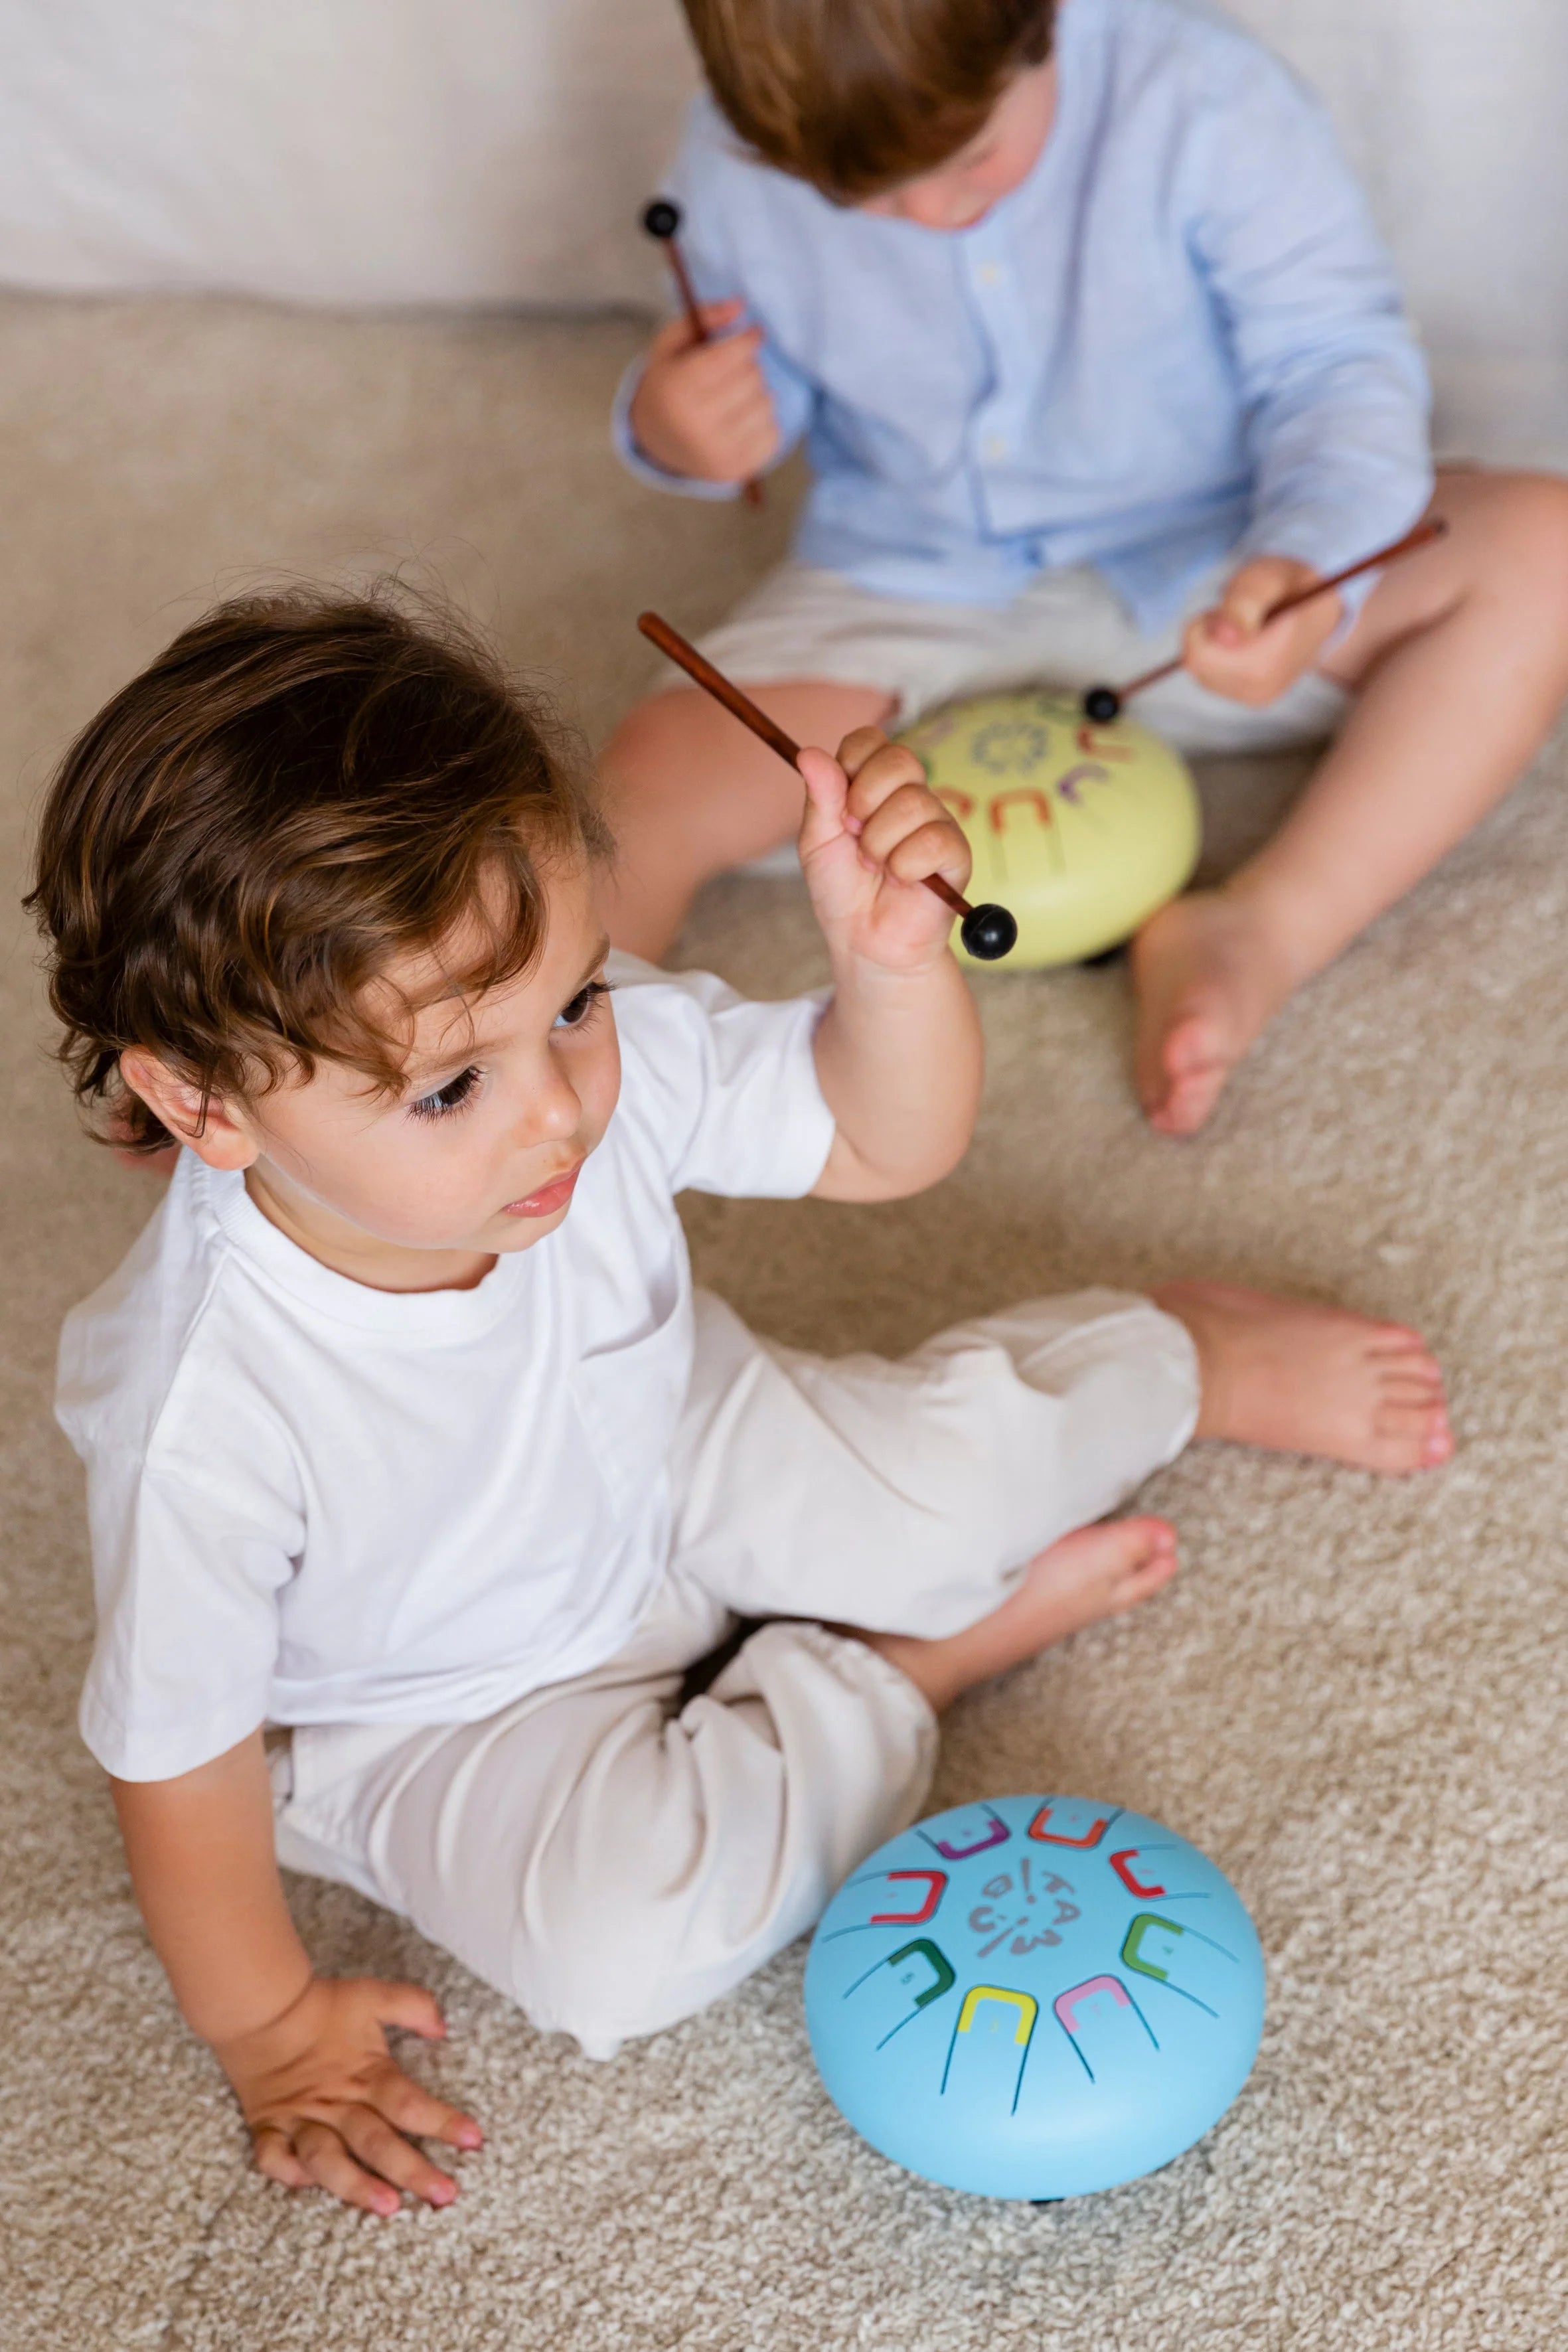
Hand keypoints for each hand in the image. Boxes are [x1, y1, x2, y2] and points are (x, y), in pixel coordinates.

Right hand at [213, 1974, 481, 2215]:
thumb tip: (443, 2026)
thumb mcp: (374, 1995)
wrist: (261, 2005)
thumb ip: (413, 2005)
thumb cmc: (322, 2004)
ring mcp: (301, 2117)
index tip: (474, 2140)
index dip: (443, 2122)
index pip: (410, 2103)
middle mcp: (337, 2102)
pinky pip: (273, 2158)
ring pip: (328, 2160)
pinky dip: (288, 2174)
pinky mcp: (269, 2125)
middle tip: (445, 2195)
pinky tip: (309, 2186)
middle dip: (413, 2170)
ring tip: (387, 2207)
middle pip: (377, 2141)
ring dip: (356, 2186)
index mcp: (366, 2074)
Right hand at [627, 300, 778, 484]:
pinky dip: (764, 421)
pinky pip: (774, 433)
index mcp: (677, 389)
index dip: (749, 339)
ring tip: (737, 397)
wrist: (658, 442)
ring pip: (766, 403)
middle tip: (734, 371)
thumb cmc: (669, 384)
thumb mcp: (671, 345)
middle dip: (748, 366)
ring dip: (758, 393)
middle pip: (751, 377)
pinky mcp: (737, 469)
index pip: (730, 355)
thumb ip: (702, 317)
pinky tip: (743, 420)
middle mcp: (696, 424)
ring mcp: (718, 451)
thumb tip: (740, 304)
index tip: (753, 335)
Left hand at [797, 727, 970, 973]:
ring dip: (880, 843)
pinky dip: (905, 865)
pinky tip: (900, 881)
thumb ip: (819, 797)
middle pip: (900, 760)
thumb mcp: (817, 842)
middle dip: (865, 800)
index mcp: (875, 785)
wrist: (863, 940)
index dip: (851, 764)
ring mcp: (936, 822)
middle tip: (855, 836)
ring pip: (915, 803)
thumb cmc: (843, 889)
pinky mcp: (955, 854)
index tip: (839, 804)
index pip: (870, 740)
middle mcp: (910, 795)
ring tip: (875, 867)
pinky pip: (934, 841)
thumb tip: (809, 753)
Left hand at [1183, 555, 1341, 705]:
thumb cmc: (1291, 586)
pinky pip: (1211, 676)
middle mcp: (1260, 690)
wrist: (1322, 609)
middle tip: (1241, 613)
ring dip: (1214, 643)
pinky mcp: (1250, 699)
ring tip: (1248, 625)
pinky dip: (1219, 656)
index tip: (1231, 608)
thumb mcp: (1269, 578)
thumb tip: (1220, 636)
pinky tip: (1247, 641)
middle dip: (1208, 633)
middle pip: (1198, 664)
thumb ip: (1244, 601)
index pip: (1199, 656)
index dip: (1206, 625)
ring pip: (1202, 671)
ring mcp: (1255, 698)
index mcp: (1265, 664)